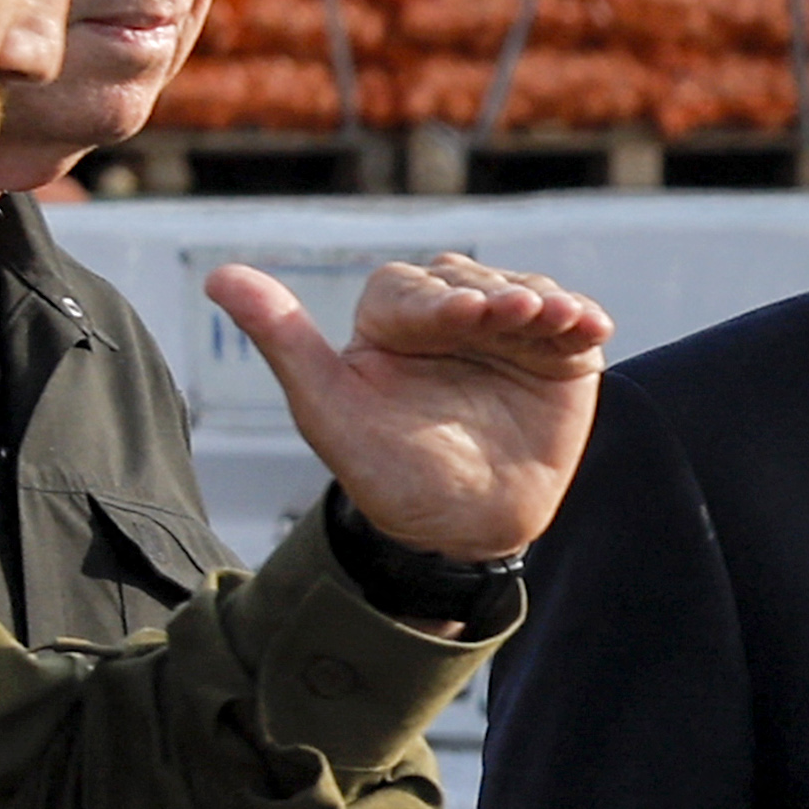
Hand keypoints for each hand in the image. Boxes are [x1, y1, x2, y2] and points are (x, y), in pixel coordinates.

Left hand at [209, 254, 607, 563]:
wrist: (461, 535)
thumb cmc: (387, 476)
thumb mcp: (329, 413)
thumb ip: (283, 341)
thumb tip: (218, 274)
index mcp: (393, 322)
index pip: (411, 292)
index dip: (437, 301)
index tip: (466, 315)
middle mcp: (451, 314)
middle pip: (472, 281)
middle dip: (496, 297)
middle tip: (519, 314)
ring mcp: (508, 330)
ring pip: (526, 292)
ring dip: (545, 302)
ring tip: (561, 319)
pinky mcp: (556, 353)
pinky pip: (570, 322)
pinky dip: (580, 319)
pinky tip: (590, 326)